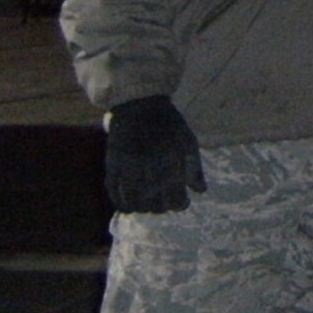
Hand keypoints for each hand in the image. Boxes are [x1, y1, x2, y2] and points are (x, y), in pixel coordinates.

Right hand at [104, 95, 204, 212]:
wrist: (140, 105)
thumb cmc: (169, 124)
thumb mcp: (188, 141)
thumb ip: (194, 168)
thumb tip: (200, 191)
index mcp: (171, 161)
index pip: (175, 197)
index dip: (180, 204)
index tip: (182, 202)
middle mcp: (149, 167)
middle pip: (154, 203)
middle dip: (162, 207)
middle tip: (165, 203)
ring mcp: (129, 167)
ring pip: (134, 201)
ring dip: (142, 207)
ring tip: (149, 205)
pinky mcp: (112, 164)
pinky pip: (114, 191)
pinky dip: (121, 201)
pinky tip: (129, 204)